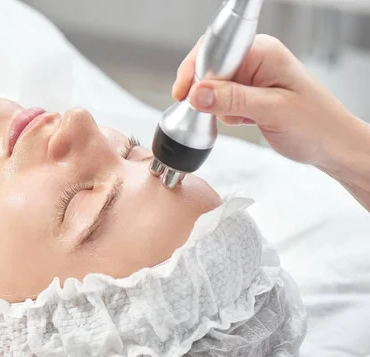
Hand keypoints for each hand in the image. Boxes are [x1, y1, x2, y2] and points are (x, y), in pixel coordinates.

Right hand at [172, 34, 359, 170]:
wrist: (333, 145)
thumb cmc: (316, 125)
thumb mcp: (272, 111)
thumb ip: (233, 100)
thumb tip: (197, 93)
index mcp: (263, 52)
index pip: (215, 51)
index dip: (196, 71)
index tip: (184, 94)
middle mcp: (256, 60)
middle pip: (209, 68)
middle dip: (204, 92)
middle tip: (207, 113)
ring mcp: (252, 77)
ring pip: (212, 87)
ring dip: (216, 107)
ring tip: (241, 119)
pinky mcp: (249, 93)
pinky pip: (221, 100)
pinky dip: (224, 114)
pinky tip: (243, 121)